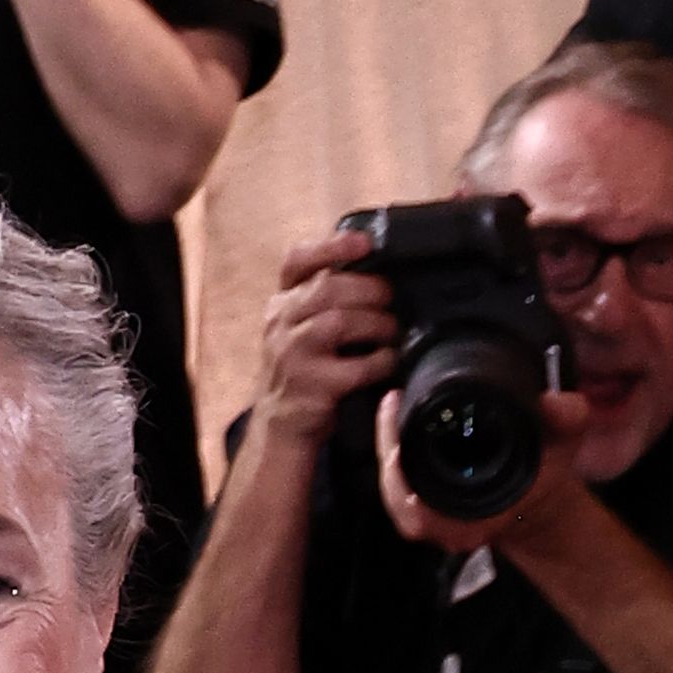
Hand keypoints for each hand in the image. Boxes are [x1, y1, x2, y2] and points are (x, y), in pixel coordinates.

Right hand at [251, 222, 402, 453]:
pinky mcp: (311, 388)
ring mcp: (292, 357)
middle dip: (369, 288)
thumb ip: (321, 300)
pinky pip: (355, 367)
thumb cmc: (301, 372)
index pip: (296, 261)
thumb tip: (375, 271)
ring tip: (393, 329)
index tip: (364, 243)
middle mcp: (280, 325)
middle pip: (328, 288)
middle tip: (391, 297)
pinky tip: (389, 361)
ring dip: (376, 322)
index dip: (330, 246)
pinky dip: (380, 361)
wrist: (279, 430)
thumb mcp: (298, 329)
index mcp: (280, 304)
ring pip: (339, 322)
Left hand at [376, 370, 597, 557]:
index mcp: (476, 522)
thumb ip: (568, 419)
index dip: (401, 487)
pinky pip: (400, 483)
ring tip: (390, 406)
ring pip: (395, 492)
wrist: (540, 499)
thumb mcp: (567, 443)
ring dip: (387, 450)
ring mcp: (436, 516)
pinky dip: (393, 454)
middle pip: (398, 499)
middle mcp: (450, 526)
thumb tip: (551, 402)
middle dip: (387, 451)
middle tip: (391, 404)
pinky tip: (393, 421)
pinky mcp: (430, 499)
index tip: (397, 448)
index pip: (421, 517)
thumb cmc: (548, 474)